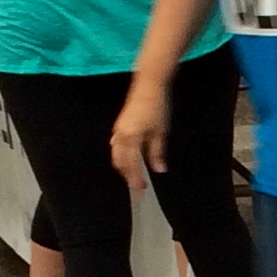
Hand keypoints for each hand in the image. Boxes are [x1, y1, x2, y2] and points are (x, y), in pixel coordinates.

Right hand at [110, 77, 170, 193]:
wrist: (149, 85)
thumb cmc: (157, 107)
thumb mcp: (160, 132)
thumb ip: (157, 152)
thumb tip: (159, 170)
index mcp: (131, 138)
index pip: (132, 165)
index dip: (135, 179)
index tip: (141, 191)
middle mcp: (121, 136)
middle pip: (120, 162)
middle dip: (128, 176)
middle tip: (138, 188)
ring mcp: (118, 130)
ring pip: (116, 155)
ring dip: (123, 167)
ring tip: (134, 177)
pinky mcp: (119, 126)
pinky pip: (116, 146)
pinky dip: (120, 157)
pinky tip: (127, 160)